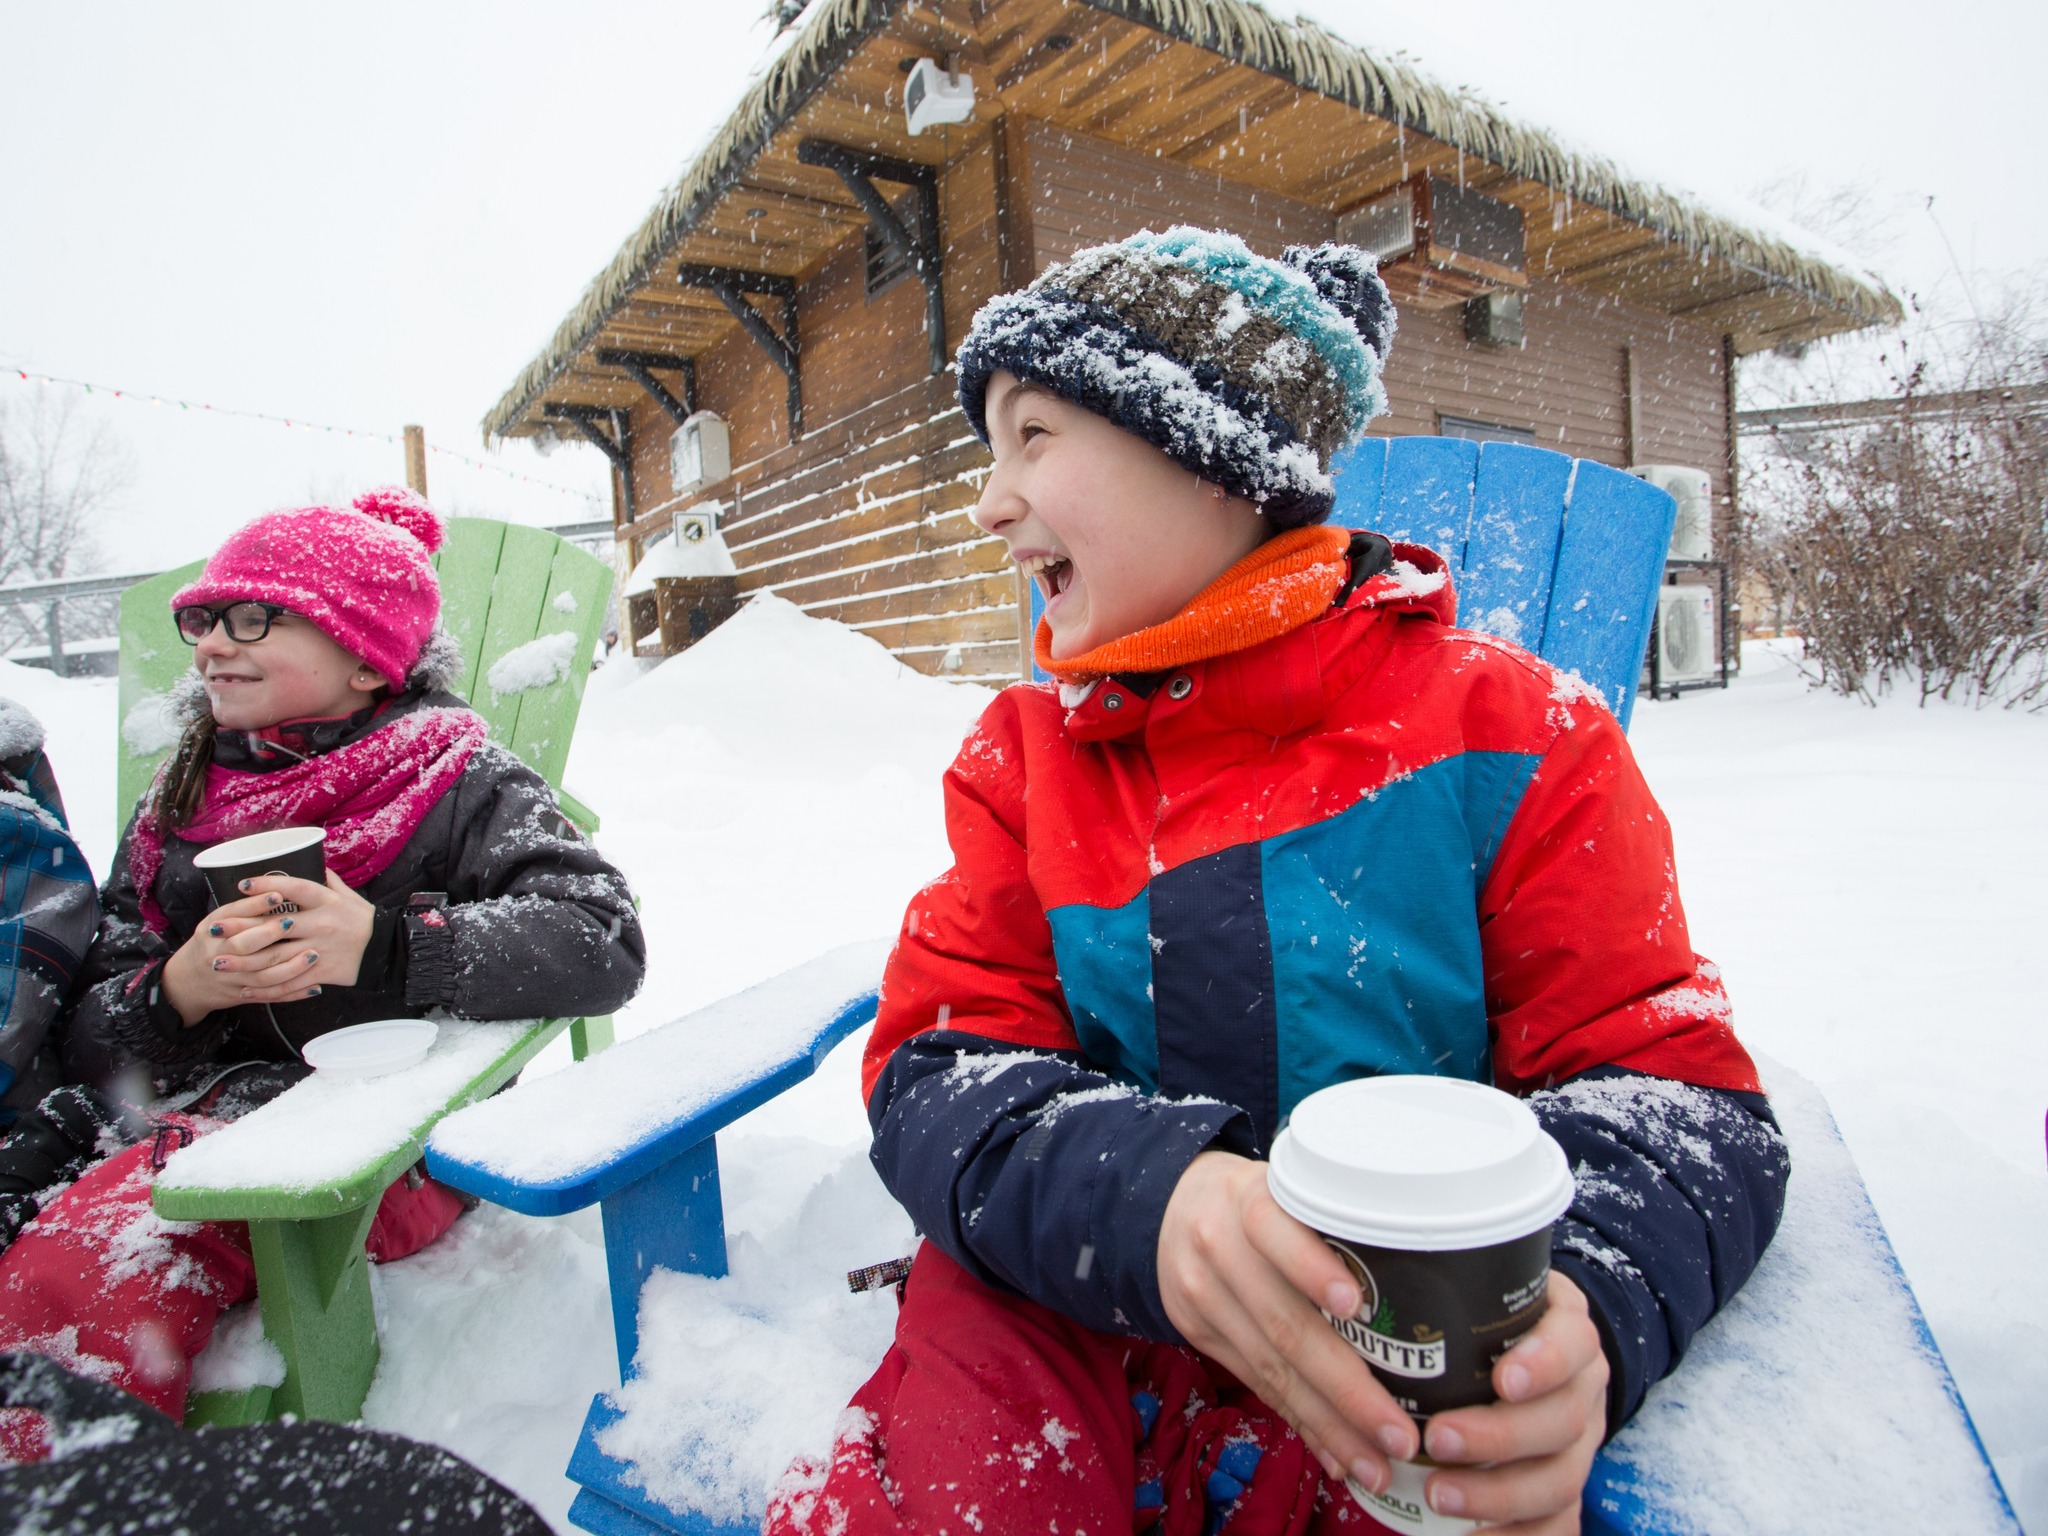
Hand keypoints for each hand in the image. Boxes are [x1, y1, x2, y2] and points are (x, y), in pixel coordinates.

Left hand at [159, 872, 376, 1023]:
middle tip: (213, 929)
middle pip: (274, 926)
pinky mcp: (321, 973)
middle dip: (241, 928)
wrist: (385, 950)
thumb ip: (327, 880)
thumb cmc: (363, 919)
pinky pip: (289, 983)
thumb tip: (310, 860)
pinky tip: (246, 988)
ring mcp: (319, 950)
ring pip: (275, 957)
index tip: (242, 884)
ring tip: (219, 962)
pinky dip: (266, 988)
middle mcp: (321, 925)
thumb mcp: (349, 895)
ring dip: (244, 962)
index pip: (293, 888)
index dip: (266, 885)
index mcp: (327, 902)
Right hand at [1158, 1150, 1420, 1494]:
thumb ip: (1331, 1219)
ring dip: (1328, 1424)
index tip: (1355, 1304)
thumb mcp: (1284, 1186)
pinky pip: (1256, 1384)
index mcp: (1247, 1199)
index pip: (1273, 1227)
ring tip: (1377, 1464)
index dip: (1312, 1267)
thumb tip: (1417, 1283)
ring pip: (1272, 1369)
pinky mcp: (1197, 1333)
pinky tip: (1336, 1455)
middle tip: (1399, 1434)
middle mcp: (1219, 1247)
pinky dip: (1301, 1422)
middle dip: (1346, 1388)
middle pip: (1283, 1323)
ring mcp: (1204, 1295)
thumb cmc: (1256, 1200)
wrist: (1168, 1208)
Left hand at [1417, 1270, 1607, 1533]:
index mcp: (1566, 1332)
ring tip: (1438, 1493)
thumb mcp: (1481, 1287)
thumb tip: (1358, 1282)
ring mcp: (1579, 1444)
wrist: (1538, 1356)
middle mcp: (1582, 1389)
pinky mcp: (1565, 1486)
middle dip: (1501, 1436)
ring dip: (1498, 1495)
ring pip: (1561, 1479)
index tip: (1503, 1379)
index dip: (1546, 1362)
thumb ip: (1440, 1284)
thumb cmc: (1489, 1316)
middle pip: (1563, 1420)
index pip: (1573, 1341)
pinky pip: (1557, 1523)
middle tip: (1439, 1438)